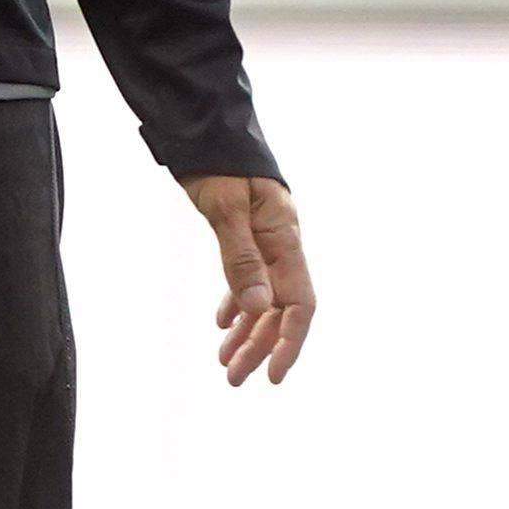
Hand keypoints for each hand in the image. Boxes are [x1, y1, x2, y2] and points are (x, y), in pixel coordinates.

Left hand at [185, 174, 316, 385]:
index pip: (299, 303)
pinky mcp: (247, 233)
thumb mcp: (226, 210)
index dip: (290, 342)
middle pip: (280, 307)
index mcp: (285, 238)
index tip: (273, 376)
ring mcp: (266, 239)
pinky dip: (238, 303)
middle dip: (260, 346)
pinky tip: (223, 322)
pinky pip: (250, 278)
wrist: (208, 129)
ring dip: (247, 331)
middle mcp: (281, 243)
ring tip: (224, 361)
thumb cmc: (219, 163)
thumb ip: (241, 259)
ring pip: (264, 297)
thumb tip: (257, 310)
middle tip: (233, 379)